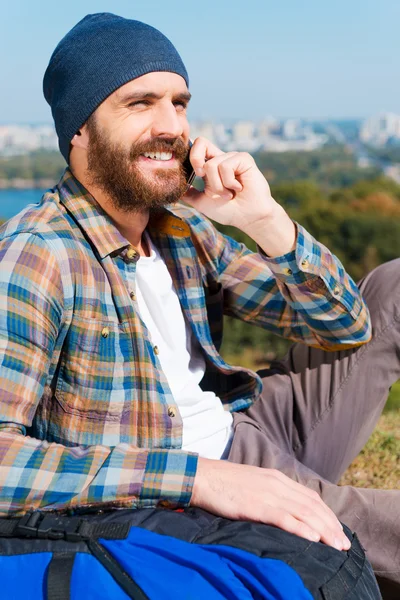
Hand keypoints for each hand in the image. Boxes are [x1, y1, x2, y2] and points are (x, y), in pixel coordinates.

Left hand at [183, 137, 296, 255]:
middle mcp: (221, 158)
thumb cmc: (228, 210)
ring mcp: (232, 157)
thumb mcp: (201, 202)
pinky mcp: (244, 159)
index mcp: (210, 165)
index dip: (189, 156)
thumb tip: (172, 187)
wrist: (247, 218)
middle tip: (201, 177)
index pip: (195, 147)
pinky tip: (238, 188)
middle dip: (196, 160)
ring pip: (211, 164)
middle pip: (201, 141)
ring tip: (228, 195)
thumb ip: (188, 193)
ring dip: (218, 186)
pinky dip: (229, 183)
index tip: (193, 176)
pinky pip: (226, 166)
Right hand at [191, 458, 350, 551]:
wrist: (203, 476)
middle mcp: (277, 484)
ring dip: (324, 531)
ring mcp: (267, 494)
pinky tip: (313, 539)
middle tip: (345, 545)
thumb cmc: (225, 483)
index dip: (327, 514)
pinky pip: (283, 518)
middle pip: (312, 506)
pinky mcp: (256, 505)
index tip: (338, 530)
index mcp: (277, 478)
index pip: (310, 497)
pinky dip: (301, 528)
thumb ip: (270, 493)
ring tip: (337, 547)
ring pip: (303, 513)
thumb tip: (284, 509)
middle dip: (331, 526)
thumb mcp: (254, 484)